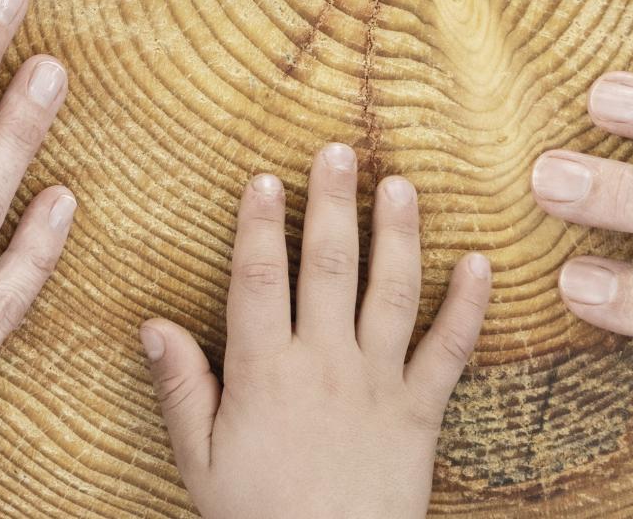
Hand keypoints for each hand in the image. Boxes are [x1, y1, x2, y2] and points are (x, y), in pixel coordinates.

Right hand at [141, 144, 492, 517]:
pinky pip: (450, 349)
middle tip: (338, 150)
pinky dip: (469, 304)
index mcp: (264, 371)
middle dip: (333, 202)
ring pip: (392, 292)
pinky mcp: (421, 409)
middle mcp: (324, 362)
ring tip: (400, 183)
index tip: (263, 177)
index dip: (259, 224)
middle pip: (329, 266)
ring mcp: (378, 382)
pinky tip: (481, 260)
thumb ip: (181, 387)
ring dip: (398, 233)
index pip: (258, 278)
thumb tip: (151, 323)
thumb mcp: (200, 460)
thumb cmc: (257, 518)